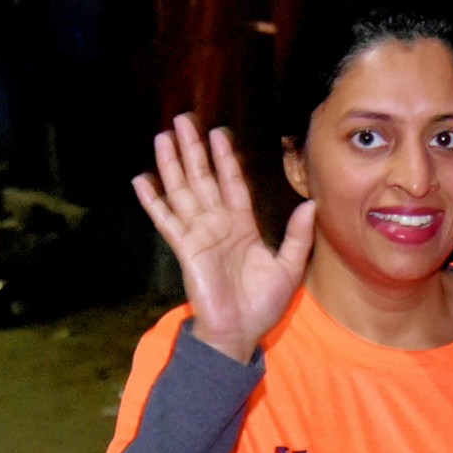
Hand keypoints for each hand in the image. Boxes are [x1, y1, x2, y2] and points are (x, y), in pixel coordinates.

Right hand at [131, 115, 312, 363]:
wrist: (239, 332)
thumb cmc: (263, 305)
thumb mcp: (290, 267)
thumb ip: (298, 235)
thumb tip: (310, 204)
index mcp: (241, 226)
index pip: (231, 183)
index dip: (225, 159)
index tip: (218, 133)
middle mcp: (217, 225)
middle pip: (202, 178)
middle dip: (193, 149)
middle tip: (183, 119)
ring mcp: (199, 235)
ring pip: (183, 191)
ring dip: (172, 164)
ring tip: (163, 137)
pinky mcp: (185, 249)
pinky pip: (167, 220)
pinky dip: (154, 200)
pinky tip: (142, 180)